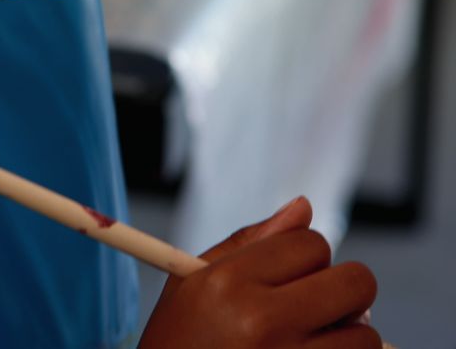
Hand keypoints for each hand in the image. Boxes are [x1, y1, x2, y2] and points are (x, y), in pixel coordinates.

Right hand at [139, 198, 380, 347]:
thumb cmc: (177, 343)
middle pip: (353, 282)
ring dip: (346, 335)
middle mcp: (261, 321)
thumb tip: (304, 207)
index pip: (310, 243)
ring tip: (308, 343)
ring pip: (365, 333)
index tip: (292, 274)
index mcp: (228, 283)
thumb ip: (248, 242)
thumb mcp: (191, 284)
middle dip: (342, 289)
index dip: (307, 256)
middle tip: (317, 305)